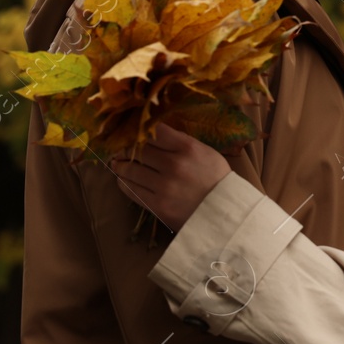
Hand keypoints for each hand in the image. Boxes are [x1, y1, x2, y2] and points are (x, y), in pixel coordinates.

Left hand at [110, 123, 231, 229]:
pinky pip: (131, 190)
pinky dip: (124, 183)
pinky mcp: (157, 205)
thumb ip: (180, 143)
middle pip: (138, 149)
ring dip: (121, 166)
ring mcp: (163, 186)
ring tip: (118, 165)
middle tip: (121, 149)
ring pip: (130, 170)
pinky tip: (123, 180)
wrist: (225, 213)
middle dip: (126, 149)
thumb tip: (153, 135)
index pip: (154, 131)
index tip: (135, 133)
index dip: (141, 130)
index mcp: (187, 147)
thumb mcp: (206, 153)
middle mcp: (173, 164)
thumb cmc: (217, 180)